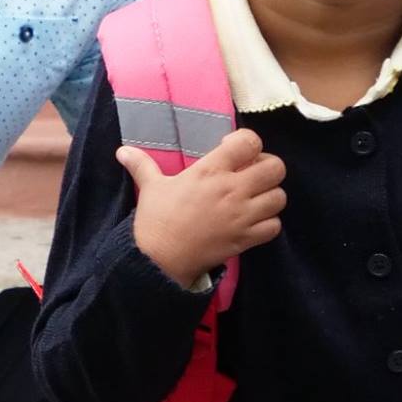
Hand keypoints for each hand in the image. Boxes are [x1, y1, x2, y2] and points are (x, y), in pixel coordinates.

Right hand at [118, 129, 285, 288]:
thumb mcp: (150, 187)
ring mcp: (242, 215)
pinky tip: (255, 222)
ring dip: (270, 196)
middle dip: (268, 167)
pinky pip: (275, 226)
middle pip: (276, 167)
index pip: (249, 142)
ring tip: (255, 199)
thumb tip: (122, 151)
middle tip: (252, 174)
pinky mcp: (246, 239)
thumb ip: (141, 164)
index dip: (248, 142)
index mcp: (210, 170)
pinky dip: (269, 223)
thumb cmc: (156, 219)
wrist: (160, 259)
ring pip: (279, 197)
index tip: (234, 151)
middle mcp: (232, 189)